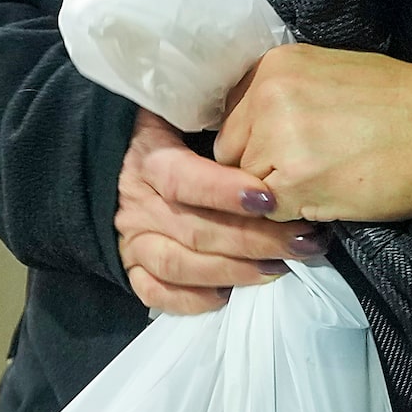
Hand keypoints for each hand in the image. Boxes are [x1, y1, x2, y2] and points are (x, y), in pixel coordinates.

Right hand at [115, 110, 324, 314]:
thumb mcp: (180, 112)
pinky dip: (191, 299)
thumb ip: (214, 120)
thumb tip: (263, 121)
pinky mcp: (129, 266)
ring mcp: (131, 239)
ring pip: (179, 264)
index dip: (226, 192)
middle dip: (254, 240)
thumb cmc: (164, 131)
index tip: (269, 198)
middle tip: (301, 241)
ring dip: (232, 271)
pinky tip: (227, 294)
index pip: (185, 180)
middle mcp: (136, 203)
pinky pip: (155, 292)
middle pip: (195, 229)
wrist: (109, 159)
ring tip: (278, 268)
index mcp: (148, 158)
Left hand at [213, 46, 411, 222]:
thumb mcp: (327, 75)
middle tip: (305, 171)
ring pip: (246, 186)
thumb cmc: (399, 103)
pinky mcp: (293, 182)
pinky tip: (328, 197)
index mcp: (273, 65)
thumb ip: (283, 97)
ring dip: (276, 194)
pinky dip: (293, 214)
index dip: (254, 141)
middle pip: (230, 151)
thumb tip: (254, 129)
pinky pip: (269, 212)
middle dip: (258, 168)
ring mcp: (276, 139)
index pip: (231, 116)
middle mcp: (266, 96)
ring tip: (322, 183)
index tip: (281, 151)